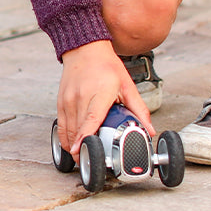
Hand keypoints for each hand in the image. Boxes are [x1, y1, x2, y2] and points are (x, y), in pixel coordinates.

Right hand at [57, 39, 154, 158]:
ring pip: (67, 132)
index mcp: (99, 94)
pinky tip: (75, 144)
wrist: (85, 48)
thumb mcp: (127, 85)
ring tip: (84, 157)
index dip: (85, 138)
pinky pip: (61, 127)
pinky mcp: (60, 102)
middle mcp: (81, 98)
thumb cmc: (107, 66)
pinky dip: (67, 139)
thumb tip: (149, 129)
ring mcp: (68, 100)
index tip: (82, 152)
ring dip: (73, 147)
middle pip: (77, 131)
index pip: (90, 120)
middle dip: (82, 150)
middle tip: (92, 162)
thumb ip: (138, 109)